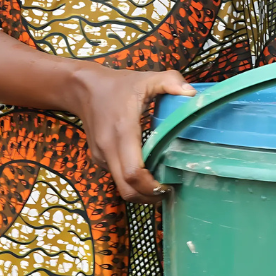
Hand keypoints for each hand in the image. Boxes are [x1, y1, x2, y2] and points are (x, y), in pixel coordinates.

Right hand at [73, 65, 195, 204]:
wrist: (83, 88)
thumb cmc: (118, 85)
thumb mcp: (146, 78)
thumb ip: (170, 81)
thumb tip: (192, 93)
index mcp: (123, 131)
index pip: (134, 172)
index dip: (151, 186)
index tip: (169, 186)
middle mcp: (109, 149)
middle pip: (126, 188)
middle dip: (147, 197)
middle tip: (167, 192)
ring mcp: (101, 156)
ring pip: (120, 186)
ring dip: (140, 192)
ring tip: (159, 185)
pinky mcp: (98, 158)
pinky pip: (116, 177)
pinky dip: (131, 182)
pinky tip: (145, 172)